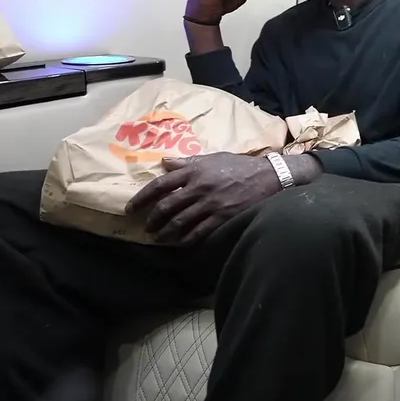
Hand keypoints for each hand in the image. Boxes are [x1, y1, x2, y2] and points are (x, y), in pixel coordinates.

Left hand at [126, 153, 282, 244]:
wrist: (268, 176)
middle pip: (166, 206)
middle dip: (152, 219)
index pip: (160, 184)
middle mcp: (198, 187)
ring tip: (159, 238)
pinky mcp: (222, 217)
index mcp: (194, 170)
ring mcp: (210, 203)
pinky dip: (185, 239)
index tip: (131, 208)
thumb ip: (188, 161)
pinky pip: (198, 232)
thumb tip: (164, 162)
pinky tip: (179, 243)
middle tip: (146, 227)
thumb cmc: (240, 165)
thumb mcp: (213, 158)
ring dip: (165, 232)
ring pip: (179, 222)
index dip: (142, 198)